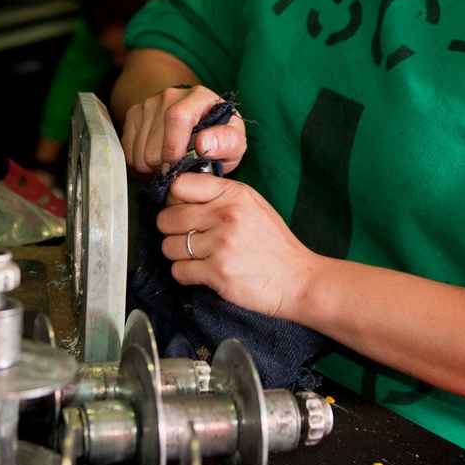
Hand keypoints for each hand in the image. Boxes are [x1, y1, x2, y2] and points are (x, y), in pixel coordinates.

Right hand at [121, 85, 245, 174]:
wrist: (198, 124)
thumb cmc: (219, 136)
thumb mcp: (235, 142)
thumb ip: (228, 143)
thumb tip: (204, 144)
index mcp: (198, 97)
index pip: (176, 117)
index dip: (173, 148)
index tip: (176, 168)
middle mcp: (170, 95)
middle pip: (153, 141)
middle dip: (164, 166)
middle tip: (178, 171)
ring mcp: (148, 103)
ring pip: (138, 150)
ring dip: (151, 167)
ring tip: (169, 165)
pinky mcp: (134, 114)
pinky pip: (128, 150)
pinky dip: (140, 163)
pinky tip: (157, 159)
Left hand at [157, 170, 313, 319]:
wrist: (297, 279)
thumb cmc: (274, 244)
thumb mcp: (253, 206)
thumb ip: (220, 197)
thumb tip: (179, 197)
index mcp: (234, 193)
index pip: (180, 185)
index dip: (173, 200)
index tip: (181, 210)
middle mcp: (226, 214)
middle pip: (167, 218)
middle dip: (172, 231)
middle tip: (187, 238)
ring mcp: (221, 244)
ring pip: (168, 246)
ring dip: (178, 255)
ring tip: (198, 257)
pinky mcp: (218, 273)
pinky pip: (178, 271)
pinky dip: (186, 274)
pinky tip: (203, 272)